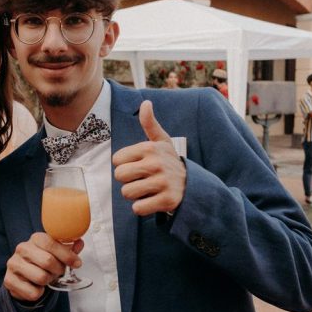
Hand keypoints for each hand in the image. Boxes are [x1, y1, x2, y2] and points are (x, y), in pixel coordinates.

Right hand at [3, 233, 83, 302]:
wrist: (23, 276)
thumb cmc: (42, 262)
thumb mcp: (57, 253)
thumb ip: (69, 248)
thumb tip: (79, 243)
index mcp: (35, 238)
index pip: (51, 243)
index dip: (66, 255)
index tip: (76, 263)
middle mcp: (22, 248)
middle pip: (48, 261)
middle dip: (58, 270)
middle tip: (58, 272)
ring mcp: (13, 264)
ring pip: (41, 278)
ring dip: (48, 282)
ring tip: (46, 278)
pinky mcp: (9, 280)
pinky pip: (33, 292)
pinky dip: (39, 293)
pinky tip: (36, 286)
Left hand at [112, 100, 186, 215]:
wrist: (194, 185)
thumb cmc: (170, 162)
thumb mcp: (162, 142)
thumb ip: (150, 124)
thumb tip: (145, 103)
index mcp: (150, 148)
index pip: (117, 160)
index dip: (125, 165)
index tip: (139, 165)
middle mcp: (156, 163)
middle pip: (119, 176)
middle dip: (128, 180)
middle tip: (142, 179)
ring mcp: (163, 183)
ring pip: (127, 193)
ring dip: (135, 195)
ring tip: (149, 189)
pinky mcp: (167, 201)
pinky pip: (138, 208)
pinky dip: (142, 208)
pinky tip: (153, 200)